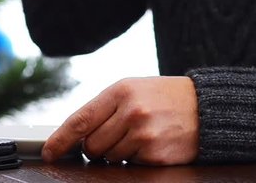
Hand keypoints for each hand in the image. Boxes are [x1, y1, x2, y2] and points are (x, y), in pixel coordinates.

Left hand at [42, 77, 199, 165]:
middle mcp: (131, 112)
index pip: (80, 120)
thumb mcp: (134, 89)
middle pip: (91, 145)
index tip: (49, 152)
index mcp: (121, 91)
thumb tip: (76, 135)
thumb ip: (105, 108)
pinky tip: (150, 144)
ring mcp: (144, 135)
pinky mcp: (155, 155)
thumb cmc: (165, 97)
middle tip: (115, 136)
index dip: (60, 139)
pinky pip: (129, 165)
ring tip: (138, 136)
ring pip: (109, 157)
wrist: (206, 107)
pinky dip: (135, 158)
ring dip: (117, 153)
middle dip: (96, 147)